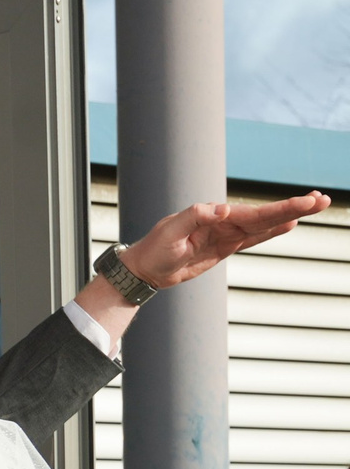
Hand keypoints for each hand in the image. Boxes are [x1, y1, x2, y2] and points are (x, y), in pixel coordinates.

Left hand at [119, 191, 328, 290]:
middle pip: (265, 215)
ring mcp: (227, 234)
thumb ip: (194, 217)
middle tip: (322, 200)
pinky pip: (253, 238)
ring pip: (264, 224)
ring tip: (316, 205)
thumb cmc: (154, 248)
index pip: (252, 212)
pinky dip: (272, 231)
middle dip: (294, 207)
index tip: (302, 204)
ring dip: (289, 215)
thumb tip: (222, 209)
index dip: (278, 209)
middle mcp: (224, 221)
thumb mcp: (169, 232)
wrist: (144, 268)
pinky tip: (291, 223)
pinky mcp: (225, 247)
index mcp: (214, 215)